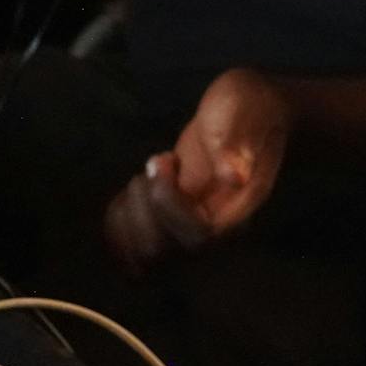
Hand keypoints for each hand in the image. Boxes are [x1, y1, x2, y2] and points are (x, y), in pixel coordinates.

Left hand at [102, 67, 293, 270]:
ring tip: (144, 179)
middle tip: (156, 166)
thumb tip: (234, 177)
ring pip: (141, 258)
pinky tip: (132, 190)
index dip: (168, 205)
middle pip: (160, 253)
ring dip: (128, 216)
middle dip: (143, 206)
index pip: (197, 238)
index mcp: (237, 209)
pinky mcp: (169, 226)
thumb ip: (238, 143)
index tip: (166, 160)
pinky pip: (130, 250)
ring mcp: (189, 230)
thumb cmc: (247, 108)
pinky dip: (118, 222)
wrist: (246, 113)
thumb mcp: (243, 111)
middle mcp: (214, 229)